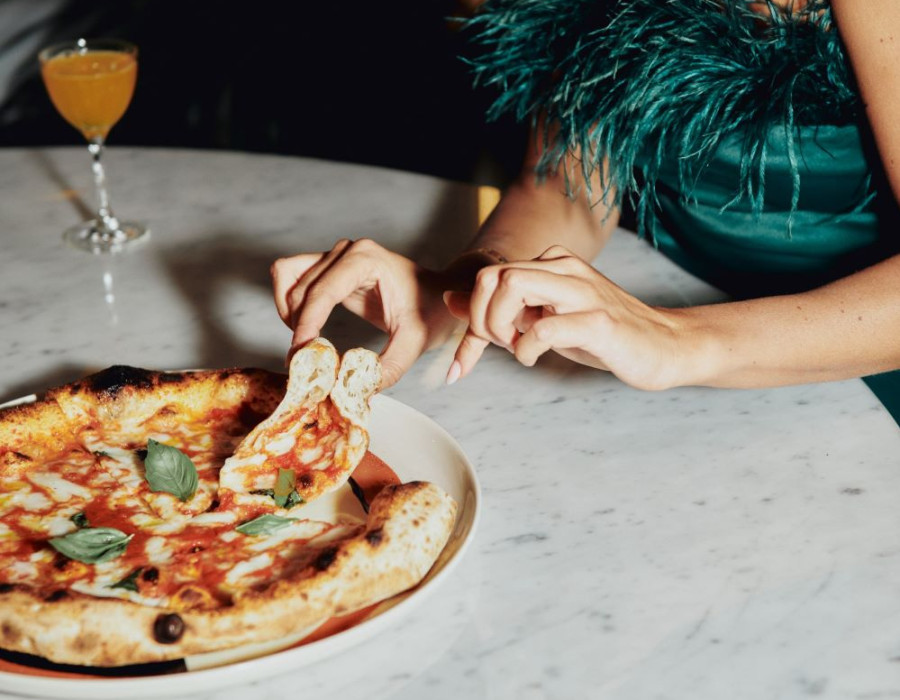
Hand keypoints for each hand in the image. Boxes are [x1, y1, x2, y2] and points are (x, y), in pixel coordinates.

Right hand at [271, 239, 458, 387]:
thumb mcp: (414, 342)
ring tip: (306, 344)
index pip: (322, 291)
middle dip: (297, 326)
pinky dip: (289, 303)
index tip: (301, 356)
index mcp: (367, 259)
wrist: (440, 296)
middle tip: (304, 362)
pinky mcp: (330, 267)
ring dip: (288, 312)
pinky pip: (292, 277)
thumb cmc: (432, 311)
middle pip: (299, 286)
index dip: (306, 325)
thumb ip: (388, 367)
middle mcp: (348, 251)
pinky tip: (307, 330)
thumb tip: (355, 390)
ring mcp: (336, 256)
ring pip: (287, 276)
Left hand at [443, 246, 691, 389]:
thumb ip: (501, 309)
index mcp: (551, 263)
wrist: (665, 345)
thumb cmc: (601, 335)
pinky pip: (543, 328)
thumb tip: (452, 300)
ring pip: (512, 287)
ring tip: (516, 348)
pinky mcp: (598, 322)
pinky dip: (526, 348)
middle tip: (499, 344)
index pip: (488, 276)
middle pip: (493, 276)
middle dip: (481, 318)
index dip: (471, 315)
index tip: (476, 351)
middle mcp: (564, 269)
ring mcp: (582, 292)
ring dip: (500, 327)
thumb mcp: (543, 318)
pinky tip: (534, 357)